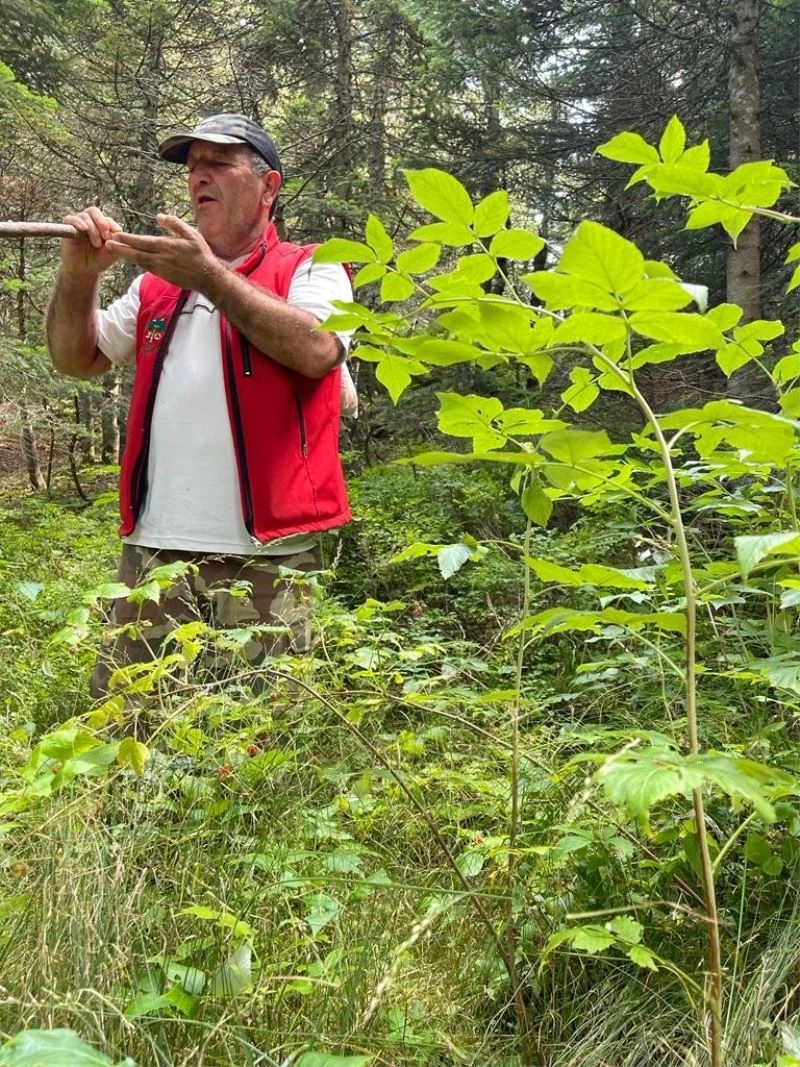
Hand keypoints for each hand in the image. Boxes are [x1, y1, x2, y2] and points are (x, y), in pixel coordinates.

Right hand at [61, 206, 121, 275]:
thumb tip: (119, 233)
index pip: (107, 219)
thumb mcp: (112, 253)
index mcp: (101, 226)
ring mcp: (78, 224)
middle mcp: (89, 222)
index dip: (112, 225)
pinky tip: (84, 228)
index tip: (117, 234)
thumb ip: (118, 243)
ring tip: (97, 244)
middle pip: (94, 211)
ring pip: (85, 216)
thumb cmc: (98, 260)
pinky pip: (70, 219)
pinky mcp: (68, 228)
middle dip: (102, 223)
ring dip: (93, 229)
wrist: (83, 270)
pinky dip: (78, 222)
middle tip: (106, 236)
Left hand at [105, 214, 222, 291]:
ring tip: (115, 251)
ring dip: (126, 256)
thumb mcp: (191, 234)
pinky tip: (131, 258)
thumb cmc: (201, 254)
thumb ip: (174, 224)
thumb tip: (159, 217)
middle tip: (106, 244)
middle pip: (136, 253)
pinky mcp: (163, 276)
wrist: (208, 278)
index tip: (115, 235)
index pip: (142, 242)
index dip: (127, 239)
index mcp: (166, 246)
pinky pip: (146, 267)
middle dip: (121, 248)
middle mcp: (161, 258)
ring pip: (139, 261)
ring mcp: (161, 269)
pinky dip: (137, 262)